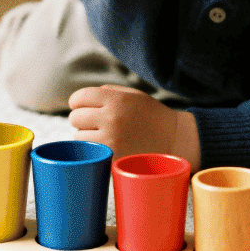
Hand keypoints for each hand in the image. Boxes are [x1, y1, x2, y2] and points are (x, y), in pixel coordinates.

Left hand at [67, 85, 202, 167]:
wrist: (175, 139)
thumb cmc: (150, 115)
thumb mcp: (132, 96)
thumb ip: (106, 92)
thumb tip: (77, 100)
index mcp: (116, 99)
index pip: (79, 98)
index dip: (77, 102)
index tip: (82, 107)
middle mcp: (112, 118)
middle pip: (75, 118)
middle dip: (82, 120)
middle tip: (96, 122)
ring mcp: (111, 140)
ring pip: (78, 137)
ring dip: (86, 136)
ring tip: (105, 135)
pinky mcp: (112, 158)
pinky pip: (90, 152)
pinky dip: (94, 150)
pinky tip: (108, 146)